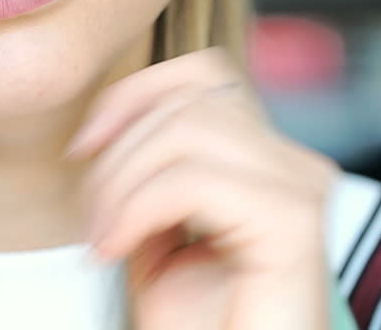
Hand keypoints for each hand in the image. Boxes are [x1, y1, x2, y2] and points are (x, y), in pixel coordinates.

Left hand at [66, 47, 339, 329]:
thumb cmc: (192, 319)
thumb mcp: (153, 228)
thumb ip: (146, 173)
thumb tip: (110, 129)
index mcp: (262, 159)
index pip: (200, 75)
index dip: (133, 94)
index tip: (83, 146)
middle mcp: (289, 164)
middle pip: (186, 100)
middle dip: (117, 155)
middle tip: (92, 223)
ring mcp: (297, 187)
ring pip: (187, 127)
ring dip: (121, 183)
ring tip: (104, 240)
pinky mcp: (292, 222)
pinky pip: (192, 179)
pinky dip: (137, 209)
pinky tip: (118, 249)